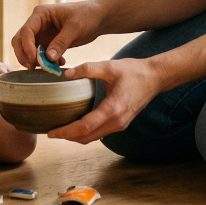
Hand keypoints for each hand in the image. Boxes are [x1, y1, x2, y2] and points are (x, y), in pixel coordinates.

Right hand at [11, 0, 104, 68]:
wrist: (98, 18)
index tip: (34, 59)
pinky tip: (59, 64)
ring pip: (27, 49)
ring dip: (34, 60)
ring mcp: (42, 34)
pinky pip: (40, 55)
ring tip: (50, 67)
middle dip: (24, 55)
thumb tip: (48, 58)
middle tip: (33, 67)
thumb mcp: (75, 27)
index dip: (27, 46)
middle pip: (20, 40)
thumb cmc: (87, 15)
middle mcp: (38, 24)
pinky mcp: (48, 43)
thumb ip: (61, 42)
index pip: (26, 31)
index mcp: (41, 14)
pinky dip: (45, 62)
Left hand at [48, 58, 163, 143]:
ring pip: (93, 138)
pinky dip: (86, 133)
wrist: (155, 78)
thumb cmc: (134, 71)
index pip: (84, 127)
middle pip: (87, 137)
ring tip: (60, 130)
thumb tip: (66, 74)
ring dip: (76, 137)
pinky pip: (100, 133)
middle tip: (50, 133)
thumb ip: (88, 69)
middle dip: (67, 137)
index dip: (66, 132)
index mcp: (113, 109)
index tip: (51, 132)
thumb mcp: (110, 66)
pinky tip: (76, 124)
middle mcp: (116, 122)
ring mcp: (120, 125)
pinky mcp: (121, 123)